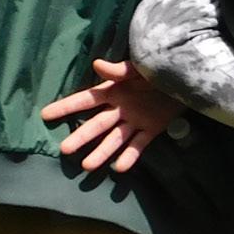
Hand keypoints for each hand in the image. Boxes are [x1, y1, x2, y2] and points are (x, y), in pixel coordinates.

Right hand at [40, 59, 183, 172]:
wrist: (188, 77)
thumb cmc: (161, 66)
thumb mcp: (140, 66)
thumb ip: (120, 69)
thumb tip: (96, 65)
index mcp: (114, 90)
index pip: (85, 100)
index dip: (66, 107)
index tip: (45, 114)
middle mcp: (121, 108)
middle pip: (97, 125)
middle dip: (81, 137)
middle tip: (64, 150)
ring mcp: (136, 120)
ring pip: (115, 139)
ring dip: (102, 152)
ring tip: (88, 167)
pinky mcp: (152, 128)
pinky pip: (139, 145)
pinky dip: (130, 156)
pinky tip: (119, 168)